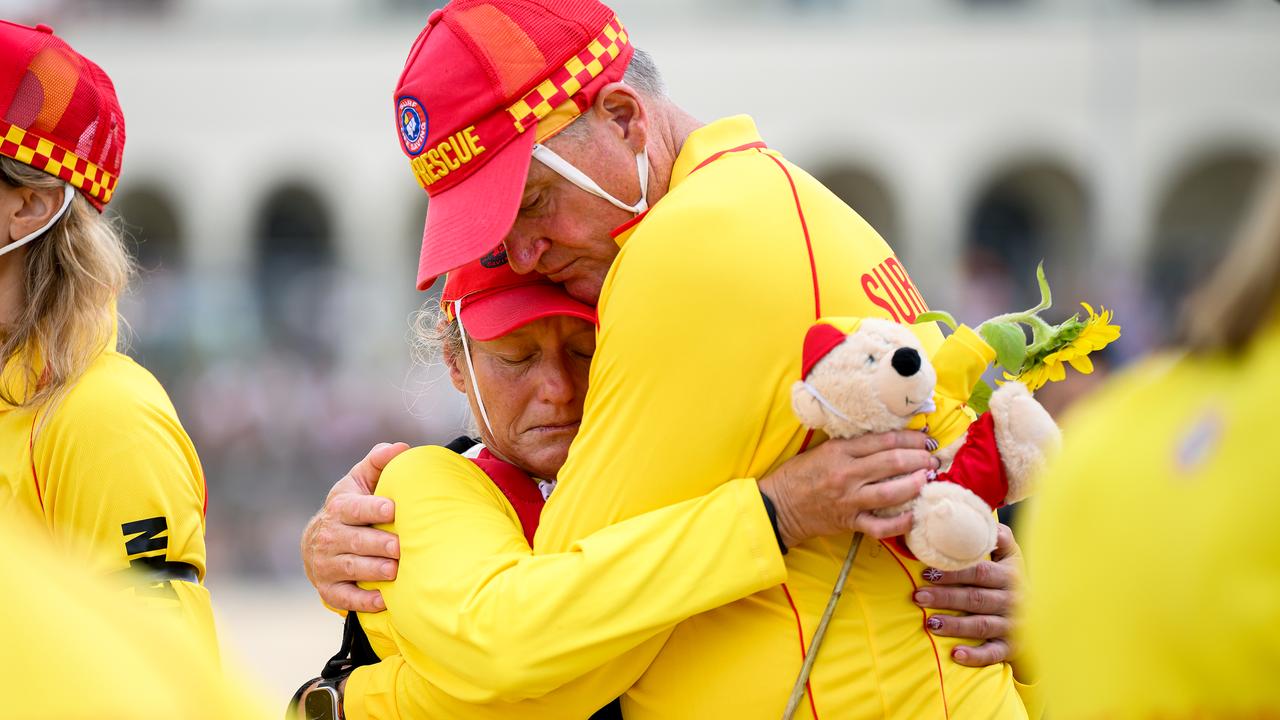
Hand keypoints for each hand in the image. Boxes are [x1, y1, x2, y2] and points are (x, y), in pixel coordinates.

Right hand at [301, 442, 409, 612]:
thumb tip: (401, 448)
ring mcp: (326, 564)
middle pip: (355, 541)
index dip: (373, 509)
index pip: (355, 508)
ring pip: (351, 569)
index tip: (392, 509)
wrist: (318, 542)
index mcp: (340, 508)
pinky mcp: (329, 589)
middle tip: (400, 547)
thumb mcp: (360, 481)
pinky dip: (363, 601)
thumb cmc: (351, 507)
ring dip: (374, 571)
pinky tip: (383, 600)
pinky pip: (345, 598)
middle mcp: (330, 536)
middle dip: (378, 544)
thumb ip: (378, 463)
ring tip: (395, 571)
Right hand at [759, 431, 938, 546]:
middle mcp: (847, 474)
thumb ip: (852, 446)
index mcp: (839, 451)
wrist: (779, 505)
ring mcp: (850, 500)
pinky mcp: (850, 522)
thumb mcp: (822, 450)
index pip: (883, 440)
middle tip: (932, 459)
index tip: (924, 439)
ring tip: (928, 479)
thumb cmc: (800, 475)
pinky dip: (900, 523)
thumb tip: (887, 440)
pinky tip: (913, 515)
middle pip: (892, 462)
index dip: (910, 438)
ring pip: (892, 492)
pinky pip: (881, 526)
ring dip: (916, 484)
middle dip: (919, 459)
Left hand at [914, 523, 1029, 676]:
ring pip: (982, 625)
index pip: (980, 572)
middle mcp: (1014, 600)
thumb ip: (999, 538)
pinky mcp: (1013, 647)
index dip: (953, 572)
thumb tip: (984, 519)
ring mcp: (1014, 625)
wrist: (1044, 615)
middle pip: (976, 598)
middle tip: (918, 596)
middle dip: (945, 597)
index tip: (926, 571)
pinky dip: (976, 656)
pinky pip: (995, 653)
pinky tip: (956, 655)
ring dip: (955, 625)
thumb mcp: (1012, 557)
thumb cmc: (1013, 580)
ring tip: (930, 624)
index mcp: (1011, 575)